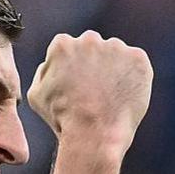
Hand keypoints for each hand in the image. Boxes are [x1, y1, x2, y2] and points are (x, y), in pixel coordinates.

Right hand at [28, 30, 152, 152]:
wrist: (94, 133)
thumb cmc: (63, 119)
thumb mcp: (36, 95)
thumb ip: (43, 71)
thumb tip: (51, 63)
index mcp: (62, 45)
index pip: (69, 48)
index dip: (73, 69)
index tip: (77, 86)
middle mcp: (89, 39)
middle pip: (93, 47)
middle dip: (94, 64)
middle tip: (96, 92)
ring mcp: (115, 47)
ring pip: (116, 54)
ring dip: (115, 70)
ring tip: (110, 98)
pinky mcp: (138, 58)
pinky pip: (136, 64)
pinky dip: (134, 78)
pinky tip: (124, 97)